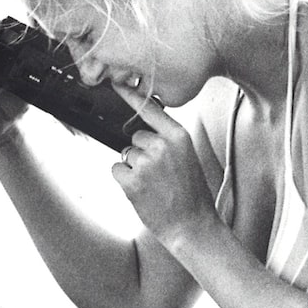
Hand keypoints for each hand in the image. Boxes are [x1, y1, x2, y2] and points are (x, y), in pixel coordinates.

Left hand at [110, 88, 217, 240]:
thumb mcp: (187, 158)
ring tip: (154, 186)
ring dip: (133, 169)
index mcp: (179, 136)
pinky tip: (142, 192)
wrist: (192, 225)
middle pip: (135, 137)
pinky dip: (124, 181)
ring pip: (126, 155)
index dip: (132, 95)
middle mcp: (162, 144)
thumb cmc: (190, 194)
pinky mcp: (131, 180)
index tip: (117, 82)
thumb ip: (168, 141)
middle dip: (141, 153)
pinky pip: (116, 170)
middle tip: (159, 175)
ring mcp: (146, 162)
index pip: (151, 109)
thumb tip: (142, 134)